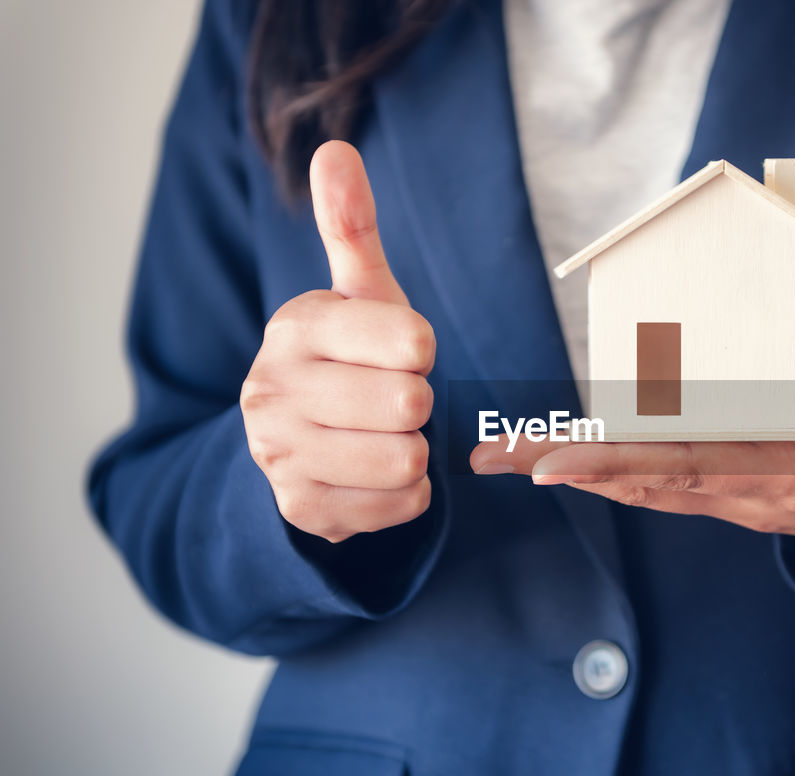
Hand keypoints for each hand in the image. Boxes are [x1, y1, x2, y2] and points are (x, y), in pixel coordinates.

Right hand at [241, 141, 435, 542]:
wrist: (300, 442)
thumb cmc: (349, 357)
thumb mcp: (358, 294)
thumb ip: (352, 226)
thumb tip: (335, 148)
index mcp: (297, 326)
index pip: (413, 343)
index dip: (422, 351)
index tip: (403, 352)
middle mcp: (273, 389)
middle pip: (412, 406)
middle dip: (418, 404)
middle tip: (391, 399)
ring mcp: (280, 455)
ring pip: (407, 460)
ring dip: (414, 451)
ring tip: (383, 434)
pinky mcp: (302, 509)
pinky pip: (404, 505)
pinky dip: (407, 494)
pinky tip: (375, 472)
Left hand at [469, 395, 794, 561]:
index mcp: (783, 481)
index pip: (686, 470)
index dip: (618, 467)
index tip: (553, 466)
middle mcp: (744, 495)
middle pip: (638, 479)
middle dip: (562, 467)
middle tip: (485, 457)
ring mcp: (733, 497)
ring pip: (639, 482)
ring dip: (572, 468)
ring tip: (505, 453)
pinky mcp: (732, 489)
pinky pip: (658, 481)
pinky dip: (607, 470)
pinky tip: (569, 460)